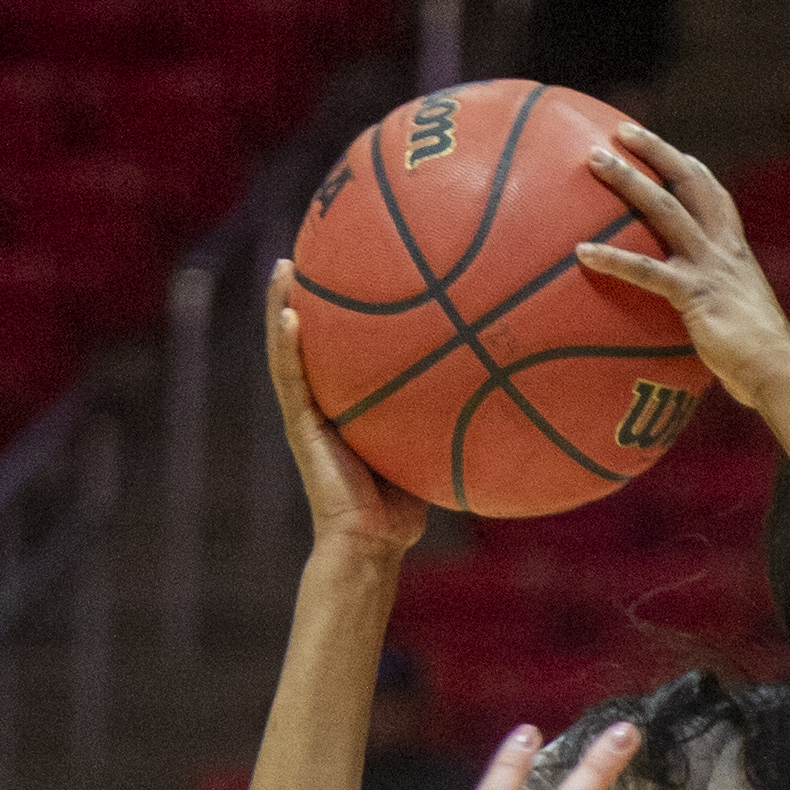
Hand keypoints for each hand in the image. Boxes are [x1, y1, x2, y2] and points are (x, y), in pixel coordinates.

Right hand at [266, 265, 429, 564]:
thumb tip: (507, 380)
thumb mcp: (436, 445)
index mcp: (351, 401)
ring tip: (286, 266)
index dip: (345, 309)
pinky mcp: (301, 427)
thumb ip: (455, 412)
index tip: (356, 263)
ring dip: (283, 307)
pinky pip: (291, 380)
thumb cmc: (409, 502)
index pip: (346, 346)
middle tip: (312, 249)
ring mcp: (308, 412)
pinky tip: (290, 314)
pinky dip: (286, 346)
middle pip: (312, 337)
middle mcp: (326, 400)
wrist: (373, 540)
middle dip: (310, 294)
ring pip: (289, 349)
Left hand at [581, 126, 789, 412]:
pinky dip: (612, 258)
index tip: (674, 152)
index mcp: (736, 253)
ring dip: (628, 179)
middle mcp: (724, 249)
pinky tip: (581, 252)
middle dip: (655, 151)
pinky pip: (646, 270)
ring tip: (593, 159)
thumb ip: (718, 312)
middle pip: (689, 183)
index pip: (716, 197)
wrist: (780, 373)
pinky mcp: (694, 294)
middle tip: (620, 131)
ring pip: (664, 208)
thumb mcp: (741, 324)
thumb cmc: (760, 362)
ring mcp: (709, 267)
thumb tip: (700, 327)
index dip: (694, 170)